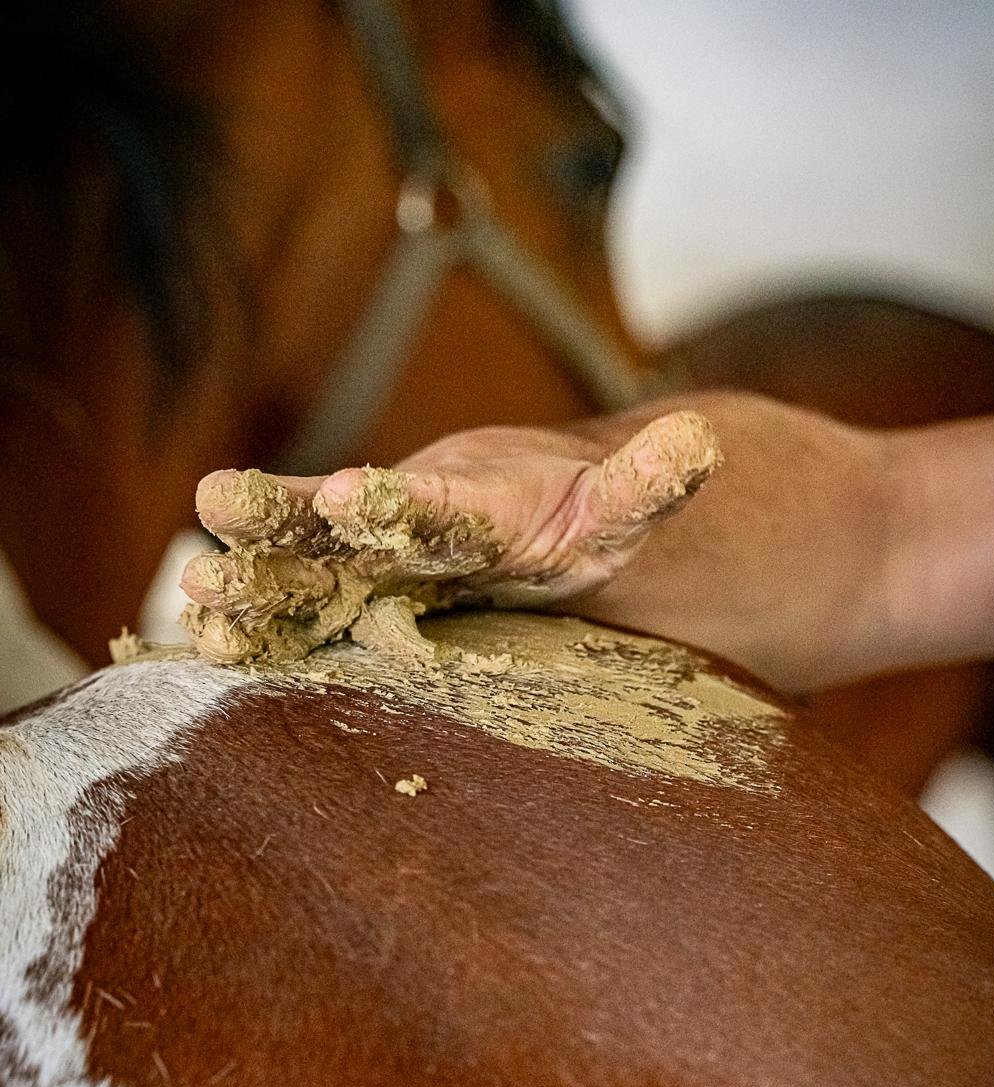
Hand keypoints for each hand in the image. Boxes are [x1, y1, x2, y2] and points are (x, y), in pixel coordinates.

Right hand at [180, 411, 719, 663]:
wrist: (520, 518)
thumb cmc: (569, 520)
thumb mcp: (616, 511)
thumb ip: (648, 486)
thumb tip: (704, 439)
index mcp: (476, 505)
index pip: (440, 502)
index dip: (401, 502)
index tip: (356, 493)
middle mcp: (406, 526)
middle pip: (343, 520)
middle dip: (284, 514)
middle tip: (219, 502)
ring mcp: (367, 566)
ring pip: (303, 567)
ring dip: (254, 577)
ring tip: (196, 591)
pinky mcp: (347, 602)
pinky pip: (297, 617)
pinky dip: (259, 628)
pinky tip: (209, 647)